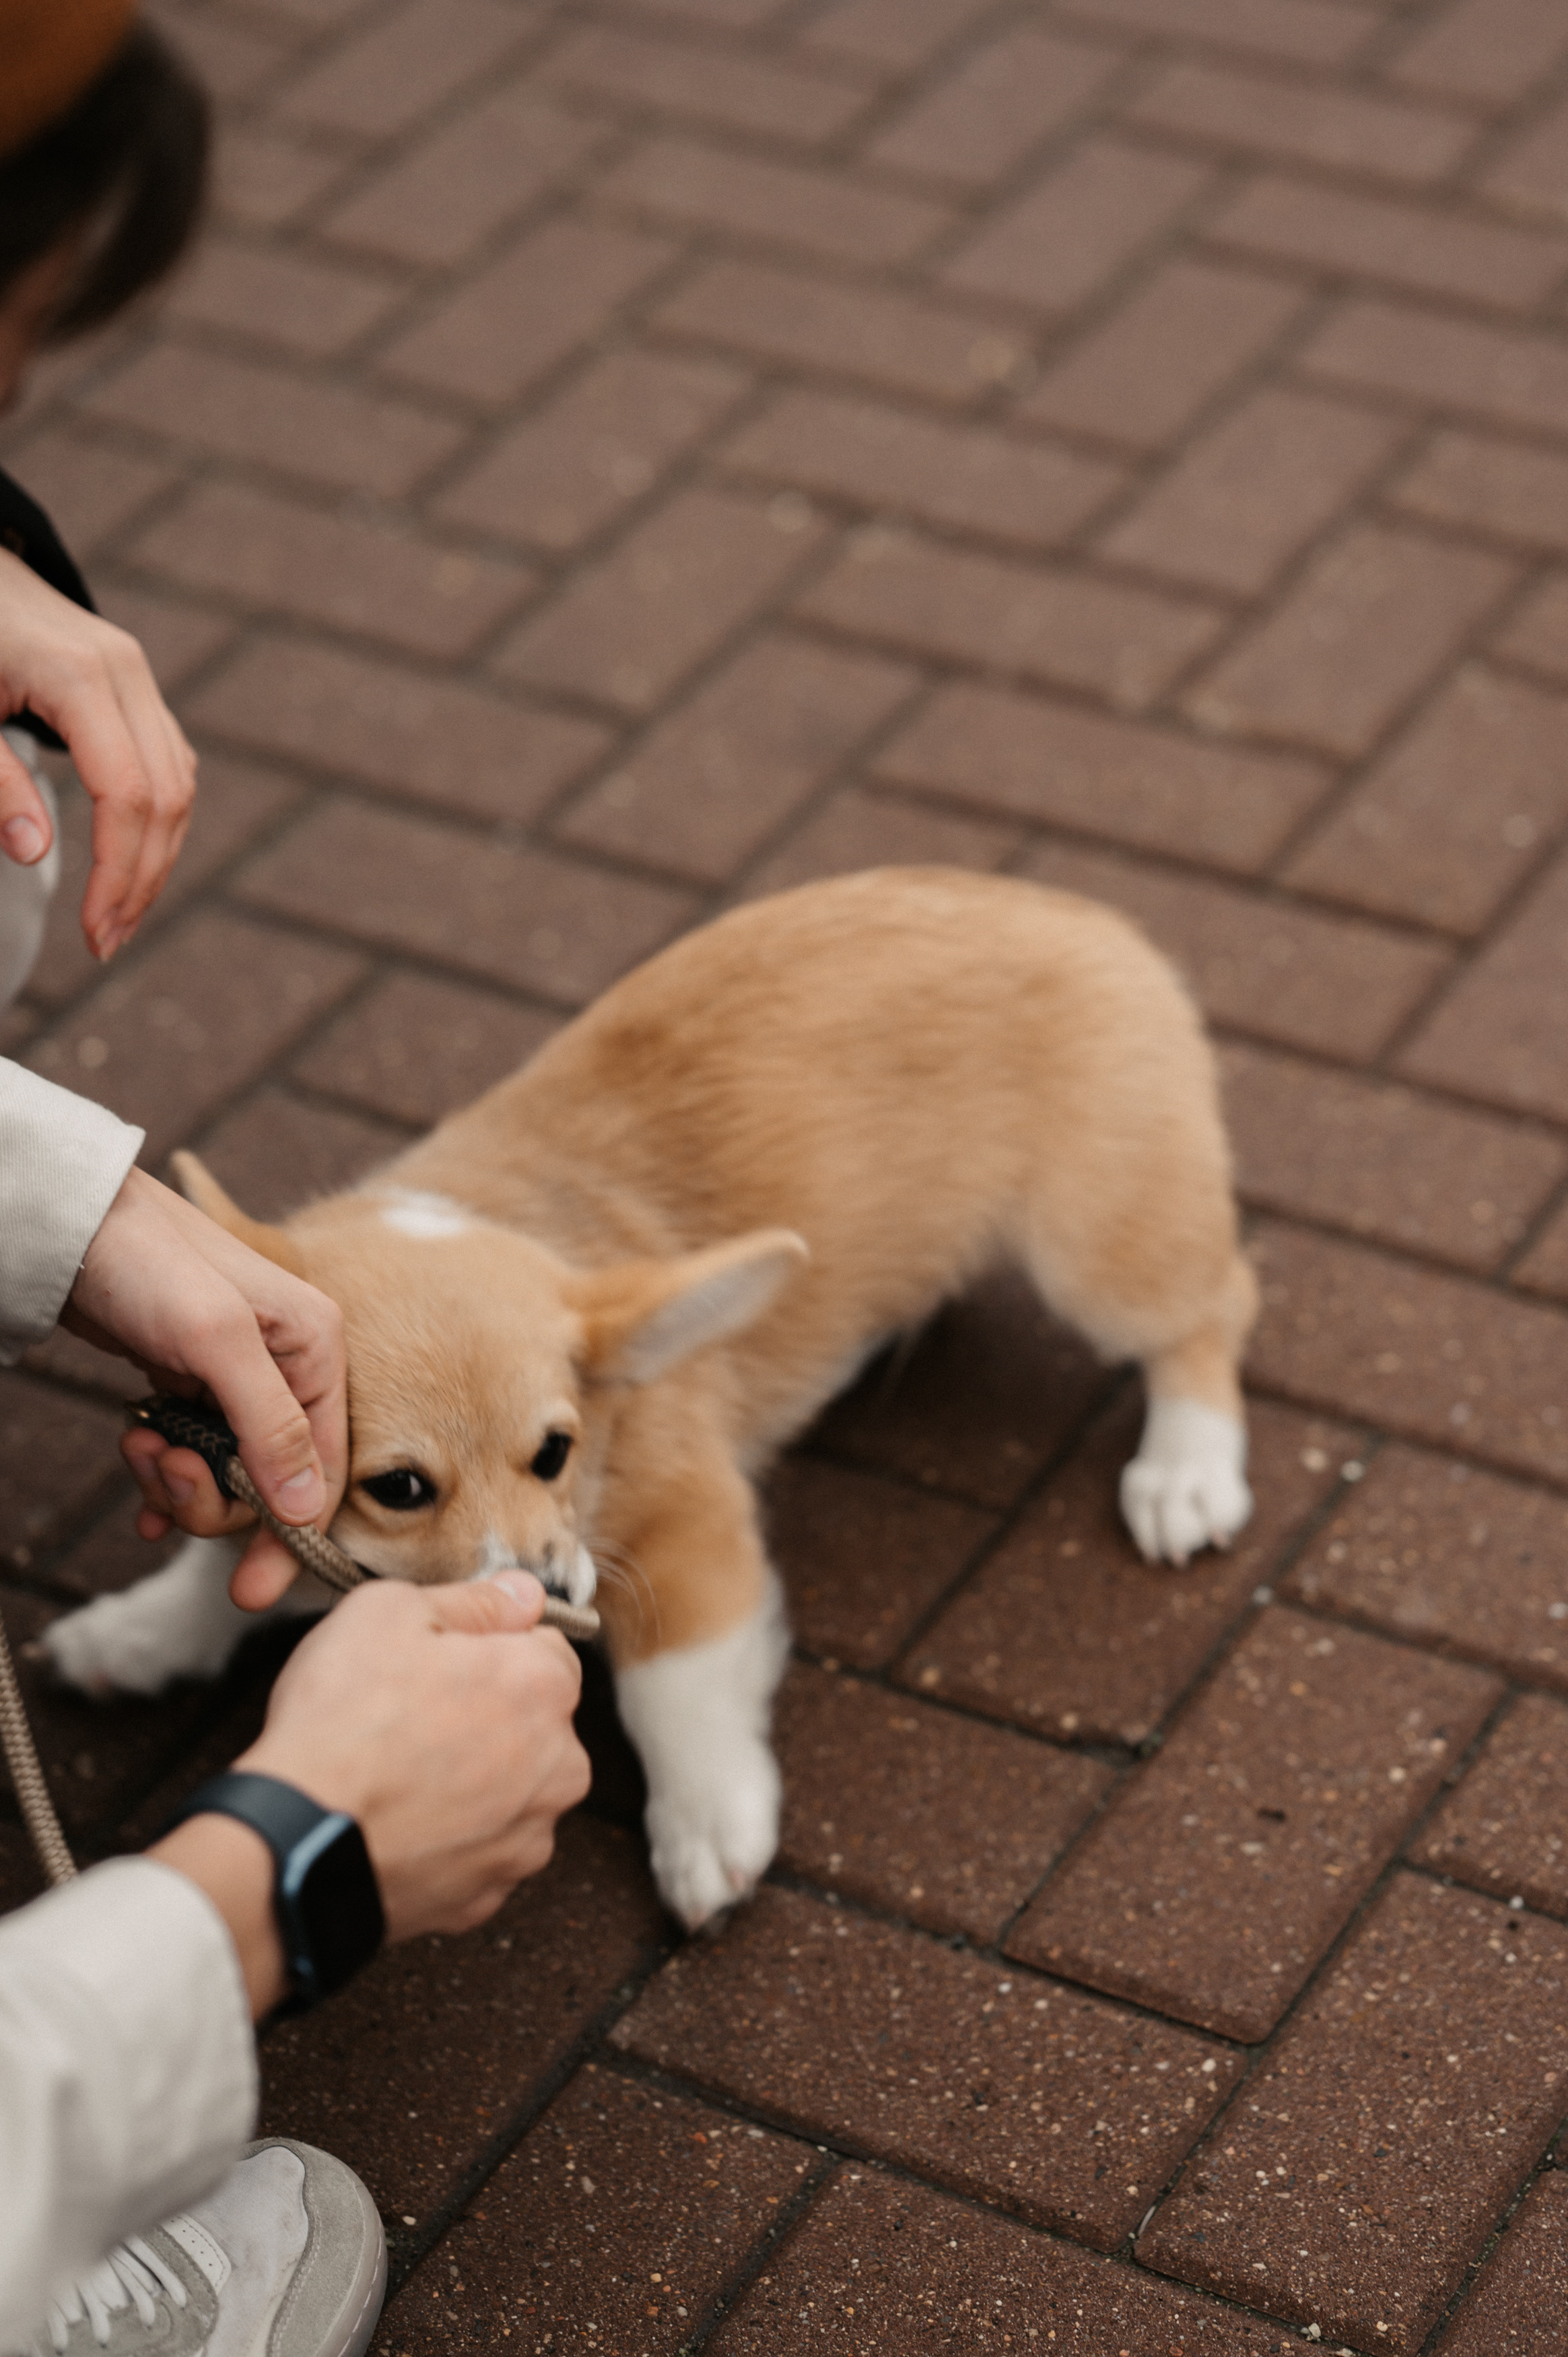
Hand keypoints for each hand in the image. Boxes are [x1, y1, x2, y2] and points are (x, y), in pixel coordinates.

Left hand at [0, 546, 195, 958]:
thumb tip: (35, 853)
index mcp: (81, 677)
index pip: (127, 794)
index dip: (116, 872)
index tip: (93, 932)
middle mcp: (128, 674)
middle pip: (168, 798)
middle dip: (143, 880)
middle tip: (107, 942)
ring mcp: (139, 679)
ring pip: (180, 786)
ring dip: (157, 859)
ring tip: (119, 917)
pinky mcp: (136, 690)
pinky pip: (170, 767)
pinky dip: (157, 823)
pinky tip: (130, 864)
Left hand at [63, 1165, 346, 1606]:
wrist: (73, 1224)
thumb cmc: (147, 1263)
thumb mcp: (215, 1340)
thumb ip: (268, 1423)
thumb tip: (306, 1509)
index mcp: (316, 1349)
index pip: (323, 1468)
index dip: (288, 1535)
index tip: (249, 1593)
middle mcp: (287, 1368)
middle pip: (271, 1481)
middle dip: (211, 1494)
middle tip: (162, 1469)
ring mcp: (239, 1379)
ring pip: (228, 1474)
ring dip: (178, 1480)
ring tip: (138, 1447)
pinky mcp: (194, 1385)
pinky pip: (196, 1456)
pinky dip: (166, 1478)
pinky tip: (140, 1483)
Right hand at [234, 1575, 589, 1941]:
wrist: (297, 1843)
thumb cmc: (341, 1723)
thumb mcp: (389, 1612)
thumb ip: (473, 1600)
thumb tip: (522, 1594)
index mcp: (545, 1688)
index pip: (546, 1648)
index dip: (489, 1647)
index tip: (442, 1662)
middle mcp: (559, 1767)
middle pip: (533, 1723)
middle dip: (486, 1715)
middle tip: (410, 1717)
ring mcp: (528, 1838)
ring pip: (509, 1790)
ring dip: (471, 1781)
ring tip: (397, 1775)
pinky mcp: (490, 1895)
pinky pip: (477, 1849)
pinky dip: (447, 1838)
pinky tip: (397, 1823)